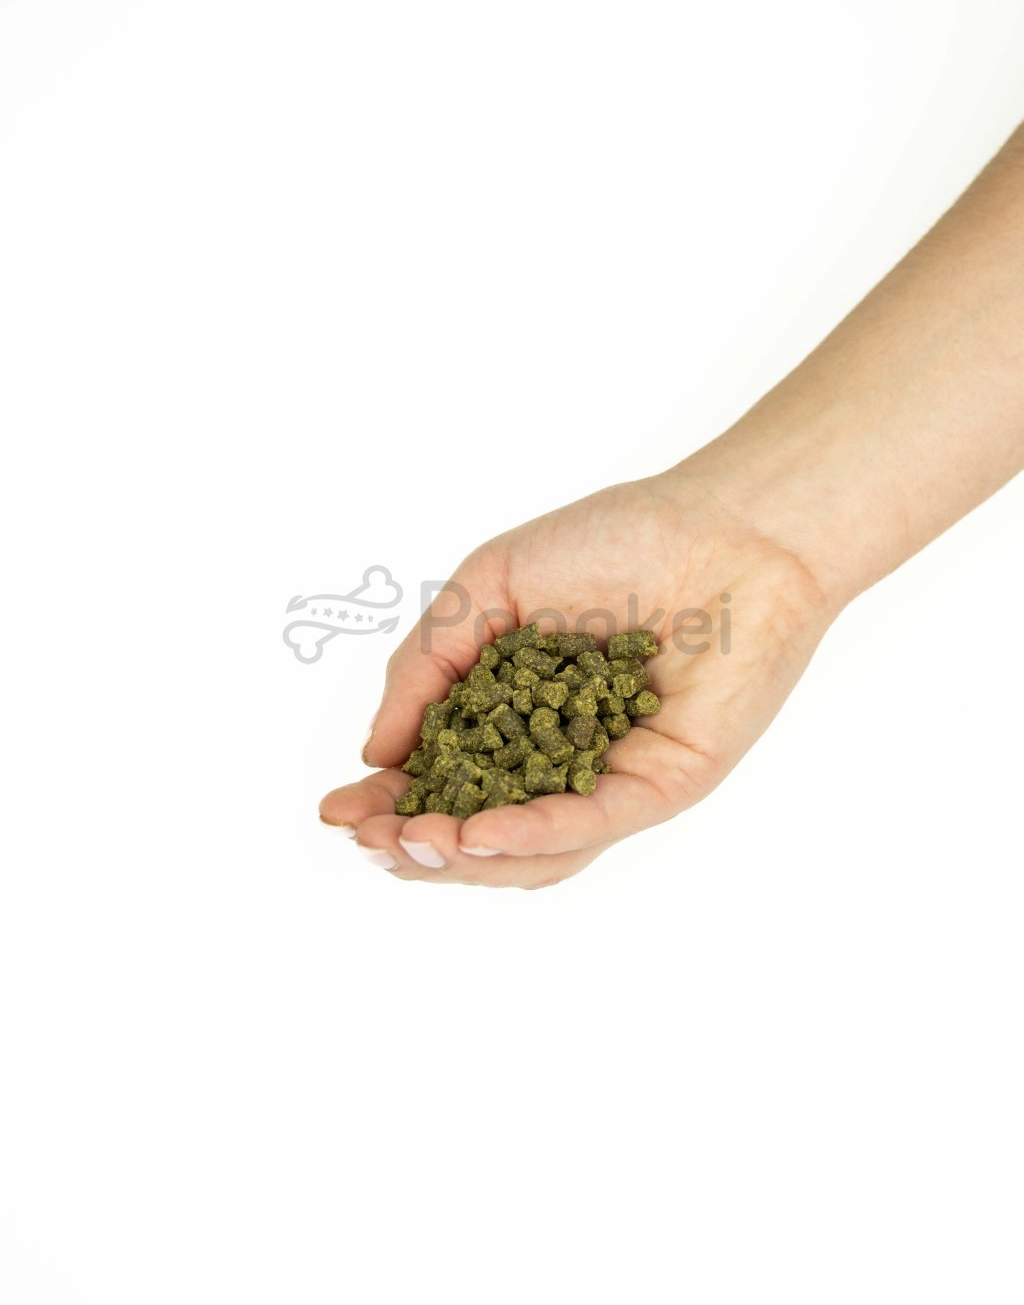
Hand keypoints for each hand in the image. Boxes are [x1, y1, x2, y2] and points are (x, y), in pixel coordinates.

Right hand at [319, 467, 835, 887]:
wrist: (724, 524)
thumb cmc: (615, 540)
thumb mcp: (489, 589)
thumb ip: (427, 664)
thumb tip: (375, 750)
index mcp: (518, 717)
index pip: (442, 778)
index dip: (386, 801)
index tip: (334, 810)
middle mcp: (563, 760)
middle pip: (481, 831)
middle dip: (416, 844)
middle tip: (365, 839)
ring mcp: (614, 776)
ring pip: (535, 850)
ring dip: (467, 857)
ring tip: (410, 845)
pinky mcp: (665, 781)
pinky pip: (594, 820)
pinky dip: (533, 833)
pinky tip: (479, 833)